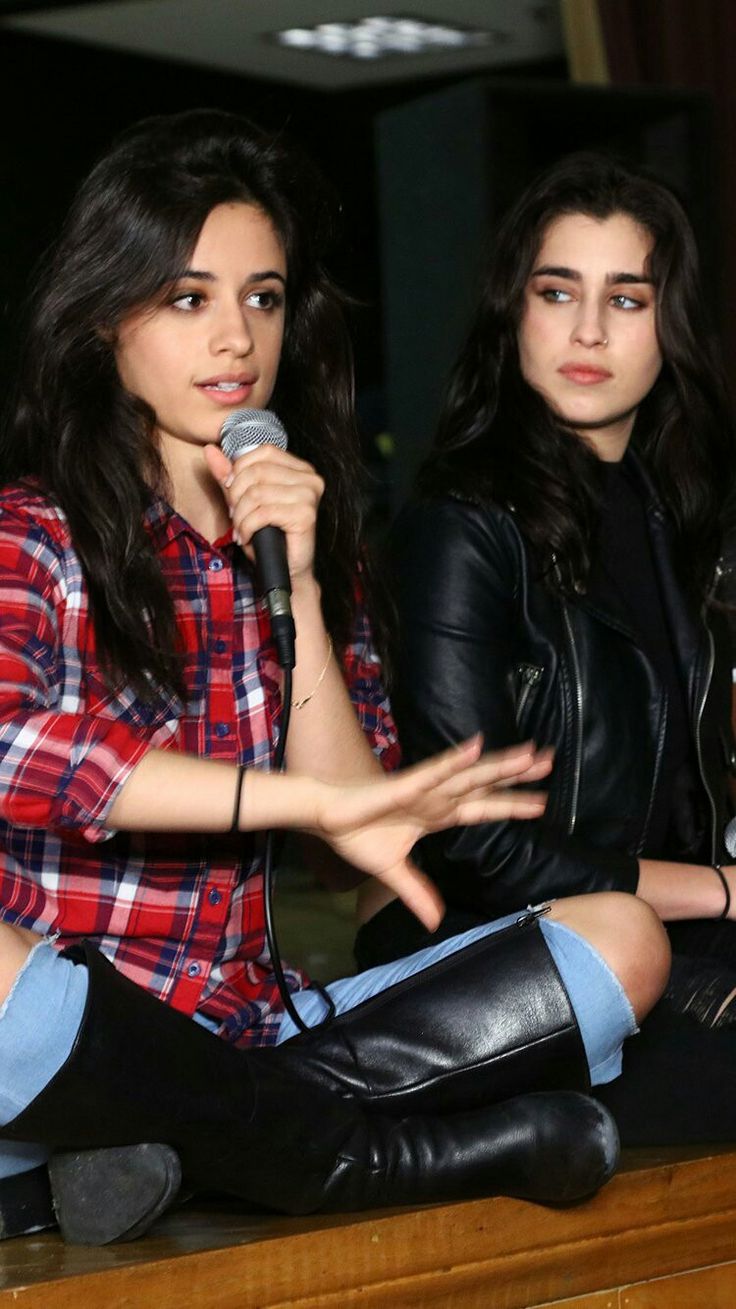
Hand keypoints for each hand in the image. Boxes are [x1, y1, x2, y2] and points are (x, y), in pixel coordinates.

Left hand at [204, 443, 323, 582]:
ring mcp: (309, 496)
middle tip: (235, 515)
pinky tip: (246, 538)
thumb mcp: (244, 501)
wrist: (286, 571)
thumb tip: (210, 451)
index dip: (240, 468)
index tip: (230, 490)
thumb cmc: (269, 537)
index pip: (264, 451)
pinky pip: (263, 513)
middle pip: (257, 471)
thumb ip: (230, 475)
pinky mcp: (305, 515)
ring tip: (241, 528)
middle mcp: (310, 479)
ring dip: (241, 515)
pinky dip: (247, 527)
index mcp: (300, 469)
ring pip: (257, 493)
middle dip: (236, 495)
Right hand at [311, 737, 551, 930]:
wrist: (325, 819)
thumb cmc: (357, 836)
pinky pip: (434, 772)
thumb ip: (417, 892)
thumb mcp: (392, 872)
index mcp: (436, 815)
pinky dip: (455, 760)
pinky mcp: (405, 786)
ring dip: (500, 765)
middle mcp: (437, 798)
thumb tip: (434, 923)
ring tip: (530, 754)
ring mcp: (424, 790)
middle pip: (485, 785)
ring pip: (469, 776)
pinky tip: (477, 746)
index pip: (482, 809)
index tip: (543, 804)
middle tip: (550, 761)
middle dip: (517, 775)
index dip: (511, 806)